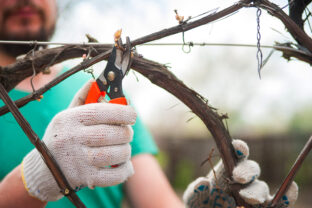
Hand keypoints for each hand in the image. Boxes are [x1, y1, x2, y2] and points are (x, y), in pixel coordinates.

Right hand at [21, 80, 136, 200]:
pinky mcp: (84, 178)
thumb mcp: (66, 116)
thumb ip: (81, 99)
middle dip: (126, 133)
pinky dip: (125, 171)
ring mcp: (77, 160)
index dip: (122, 112)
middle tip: (127, 134)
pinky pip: (113, 175)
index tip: (132, 115)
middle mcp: (71, 138)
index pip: (101, 112)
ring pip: (115, 154)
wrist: (44, 171)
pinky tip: (126, 166)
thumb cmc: (62, 137)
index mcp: (69, 119)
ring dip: (126, 151)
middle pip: (111, 133)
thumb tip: (94, 82)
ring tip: (124, 149)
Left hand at [183, 139, 297, 207]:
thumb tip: (202, 183)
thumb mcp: (193, 198)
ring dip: (256, 190)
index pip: (235, 154)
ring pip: (260, 186)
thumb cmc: (200, 203)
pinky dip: (284, 197)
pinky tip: (290, 191)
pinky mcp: (259, 206)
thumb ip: (196, 190)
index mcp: (225, 169)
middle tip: (238, 178)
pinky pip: (275, 202)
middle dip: (246, 171)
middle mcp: (241, 178)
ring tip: (249, 198)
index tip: (238, 147)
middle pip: (251, 169)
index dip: (240, 148)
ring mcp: (251, 191)